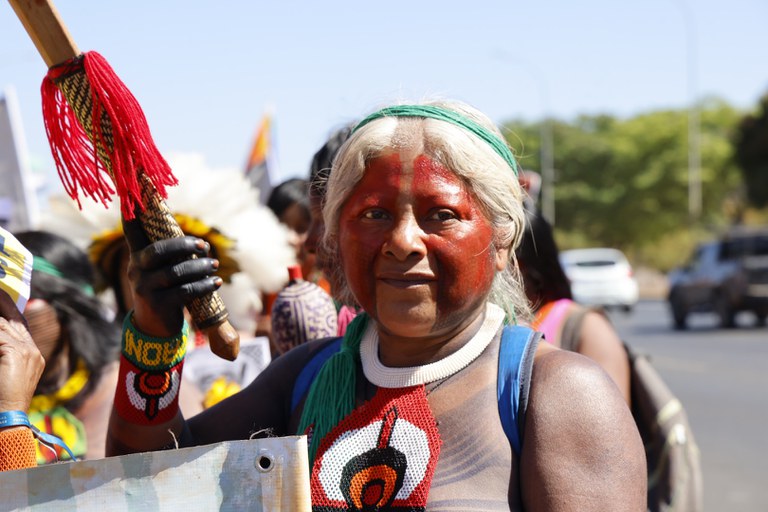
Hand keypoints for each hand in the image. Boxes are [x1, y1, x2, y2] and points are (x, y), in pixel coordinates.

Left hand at [0, 291, 43, 412]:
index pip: (21, 324)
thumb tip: (1, 337)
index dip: (9, 308)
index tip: (2, 297)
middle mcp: (32, 350)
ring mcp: (28, 351)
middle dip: (2, 303)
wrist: (8, 415)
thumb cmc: (2, 398)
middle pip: (15, 319)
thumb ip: (4, 352)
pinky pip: (1, 333)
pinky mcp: (17, 353)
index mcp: (32, 355)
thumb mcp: (4, 369)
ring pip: (5, 324)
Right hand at [122, 218, 221, 336]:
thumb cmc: (164, 291)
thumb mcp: (161, 271)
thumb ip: (170, 256)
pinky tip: (215, 282)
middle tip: (204, 246)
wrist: (155, 328)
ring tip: (215, 266)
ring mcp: (145, 288)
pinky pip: (185, 291)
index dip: (132, 213)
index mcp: (137, 257)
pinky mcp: (158, 305)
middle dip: (184, 245)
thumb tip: (199, 243)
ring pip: (176, 272)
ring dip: (200, 267)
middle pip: (158, 251)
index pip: (131, 231)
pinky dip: (203, 285)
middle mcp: (136, 270)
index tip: (133, 192)